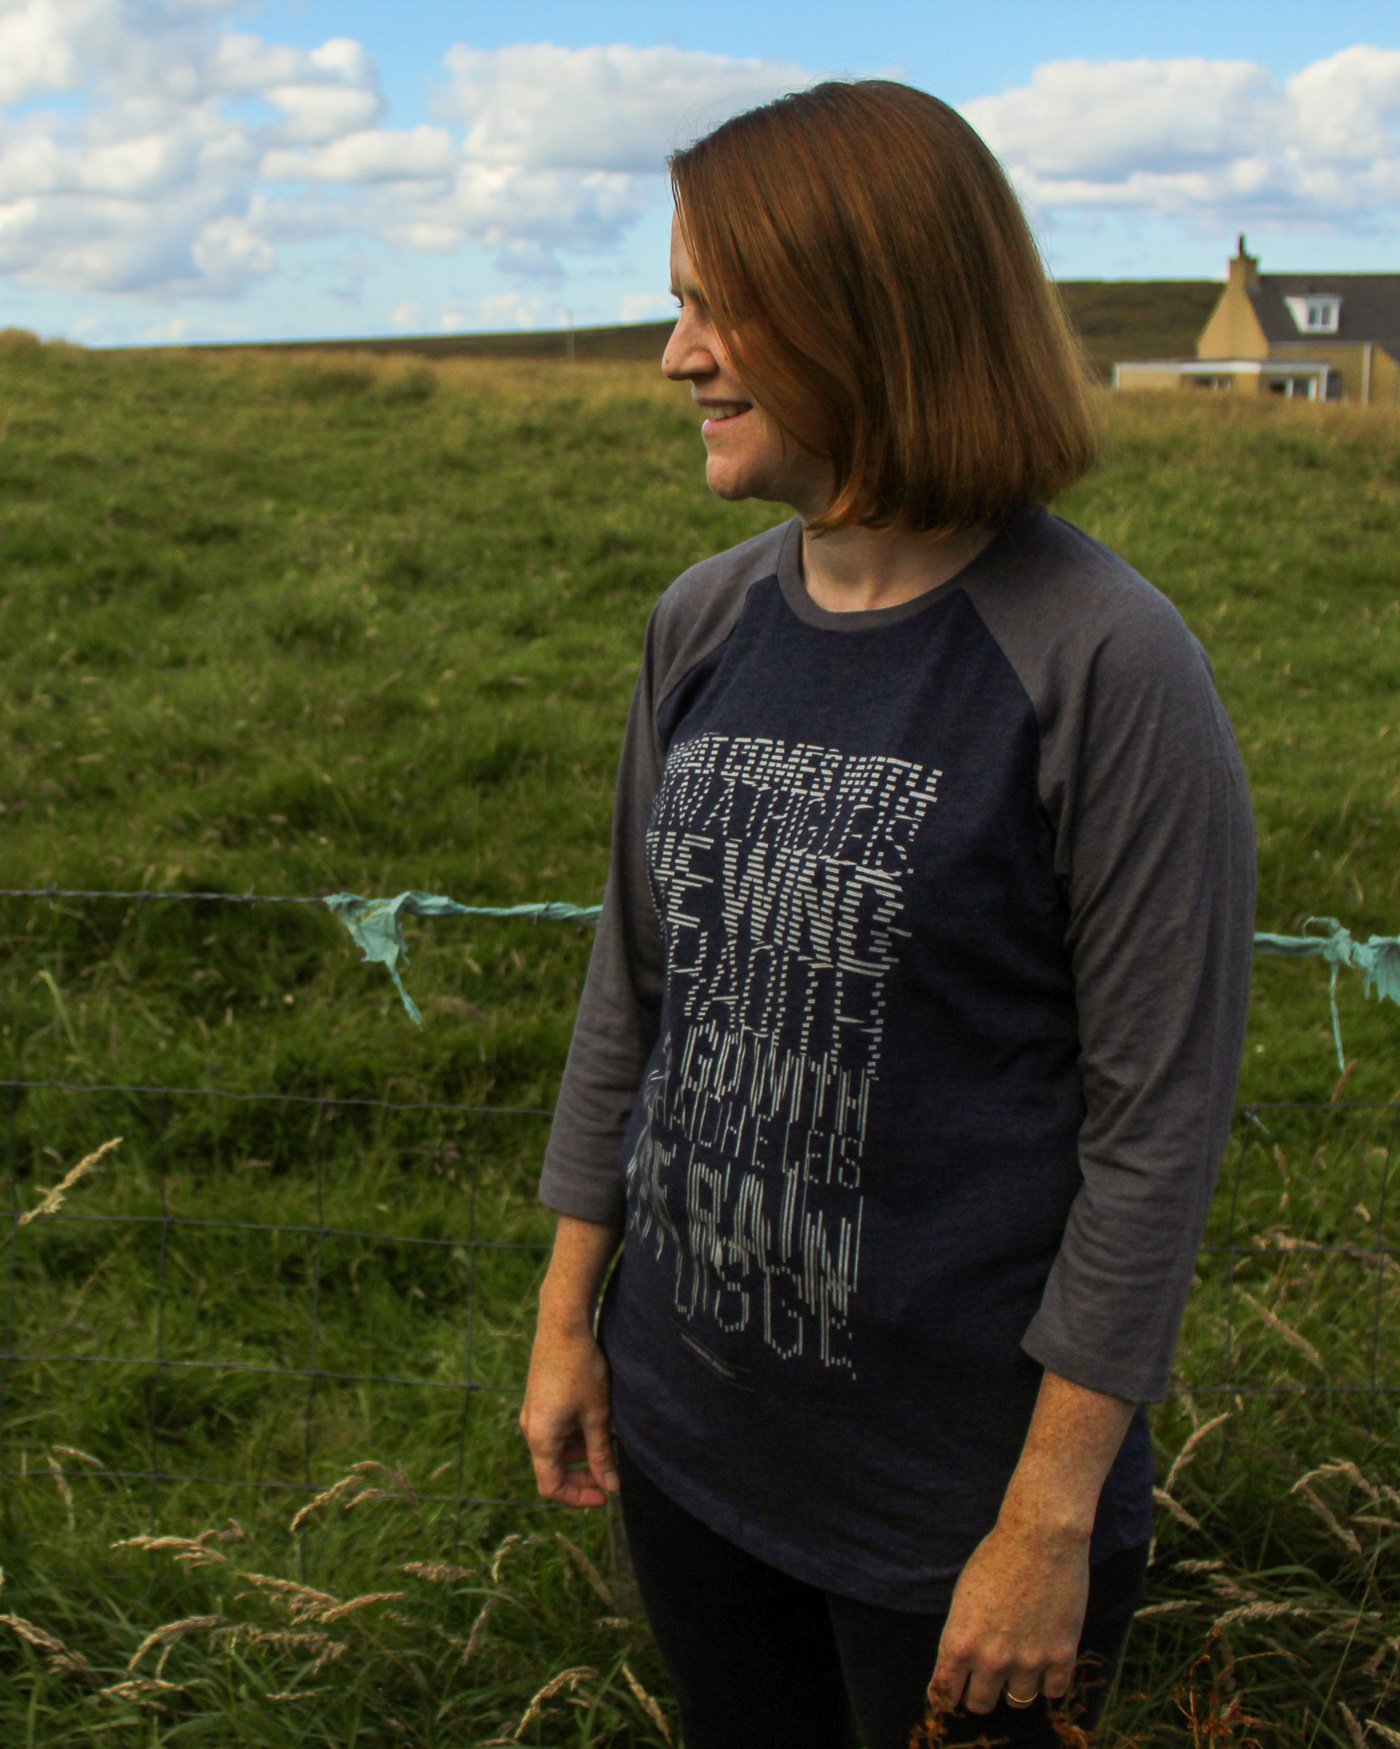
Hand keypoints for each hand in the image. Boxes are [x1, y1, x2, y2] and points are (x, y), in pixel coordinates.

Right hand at [519, 1320, 618, 1508]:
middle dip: (584, 1476)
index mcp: (541, 1438)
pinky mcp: (541, 1401)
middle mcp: (531, 1429)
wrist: (563, 1326)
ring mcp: (535, 1414)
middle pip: (554, 1469)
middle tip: (612, 1475)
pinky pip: (557, 1430)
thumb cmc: (580, 1369)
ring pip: (558, 1449)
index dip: (578, 1498)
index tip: (605, 1496)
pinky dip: (577, 1435)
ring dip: (583, 1453)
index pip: (552, 1487)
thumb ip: (602, 1454)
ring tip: (610, 1440)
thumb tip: (611, 1487)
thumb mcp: (597, 1414)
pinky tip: (598, 1422)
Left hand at [929, 1520, 1088, 1714]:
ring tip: (1018, 1664)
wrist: (1041, 1539)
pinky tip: (1045, 1660)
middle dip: (980, 1693)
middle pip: (980, 1704)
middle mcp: (991, 1660)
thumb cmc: (997, 1559)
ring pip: (1017, 1702)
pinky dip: (1048, 1681)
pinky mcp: (1060, 1657)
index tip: (951, 1696)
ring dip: (1015, 1686)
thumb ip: (962, 1636)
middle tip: (985, 1681)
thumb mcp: (963, 1597)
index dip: (946, 1696)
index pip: (945, 1692)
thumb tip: (960, 1667)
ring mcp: (1028, 1662)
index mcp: (959, 1643)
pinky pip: (1053, 1692)